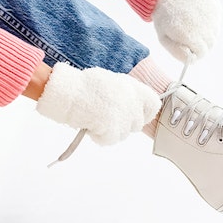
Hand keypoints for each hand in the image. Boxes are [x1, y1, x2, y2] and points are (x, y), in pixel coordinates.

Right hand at [36, 63, 160, 145]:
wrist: (70, 93)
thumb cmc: (85, 85)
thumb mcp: (111, 81)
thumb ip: (124, 93)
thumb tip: (128, 103)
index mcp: (133, 88)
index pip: (153, 105)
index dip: (145, 112)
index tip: (137, 115)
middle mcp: (132, 104)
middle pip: (136, 124)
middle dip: (124, 125)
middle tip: (109, 120)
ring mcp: (124, 119)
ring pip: (123, 134)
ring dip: (111, 132)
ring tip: (96, 120)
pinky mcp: (113, 131)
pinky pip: (110, 141)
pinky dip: (100, 137)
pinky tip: (91, 127)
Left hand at [151, 0, 220, 62]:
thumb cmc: (164, 18)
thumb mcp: (164, 39)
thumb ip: (178, 53)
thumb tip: (192, 61)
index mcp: (189, 34)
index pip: (202, 52)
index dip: (195, 53)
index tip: (189, 49)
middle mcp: (203, 24)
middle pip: (211, 43)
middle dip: (201, 43)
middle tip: (191, 37)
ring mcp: (210, 12)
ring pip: (215, 31)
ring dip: (206, 31)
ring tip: (192, 24)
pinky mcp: (214, 3)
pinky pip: (216, 18)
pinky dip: (209, 19)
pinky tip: (197, 14)